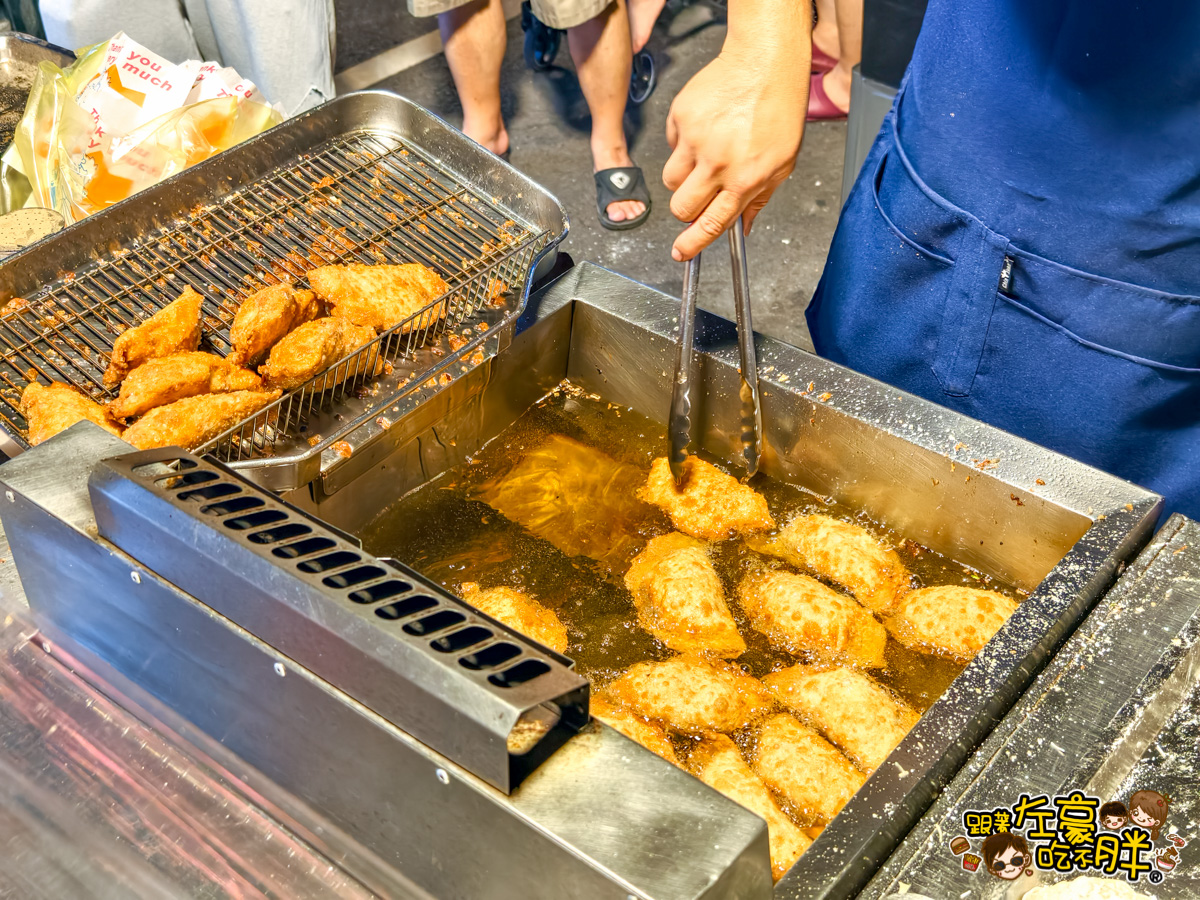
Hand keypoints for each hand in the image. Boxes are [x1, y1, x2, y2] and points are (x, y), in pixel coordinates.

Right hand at [663, 46, 806, 259]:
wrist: (764, 61)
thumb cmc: (779, 107)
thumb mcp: (783, 163)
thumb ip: (759, 198)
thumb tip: (743, 228)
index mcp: (744, 178)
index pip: (712, 223)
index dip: (693, 243)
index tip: (681, 252)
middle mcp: (717, 163)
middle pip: (680, 207)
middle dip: (685, 208)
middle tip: (697, 194)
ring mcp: (695, 140)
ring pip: (670, 178)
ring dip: (682, 175)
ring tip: (705, 154)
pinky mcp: (681, 118)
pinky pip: (672, 143)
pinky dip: (684, 141)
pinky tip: (707, 126)